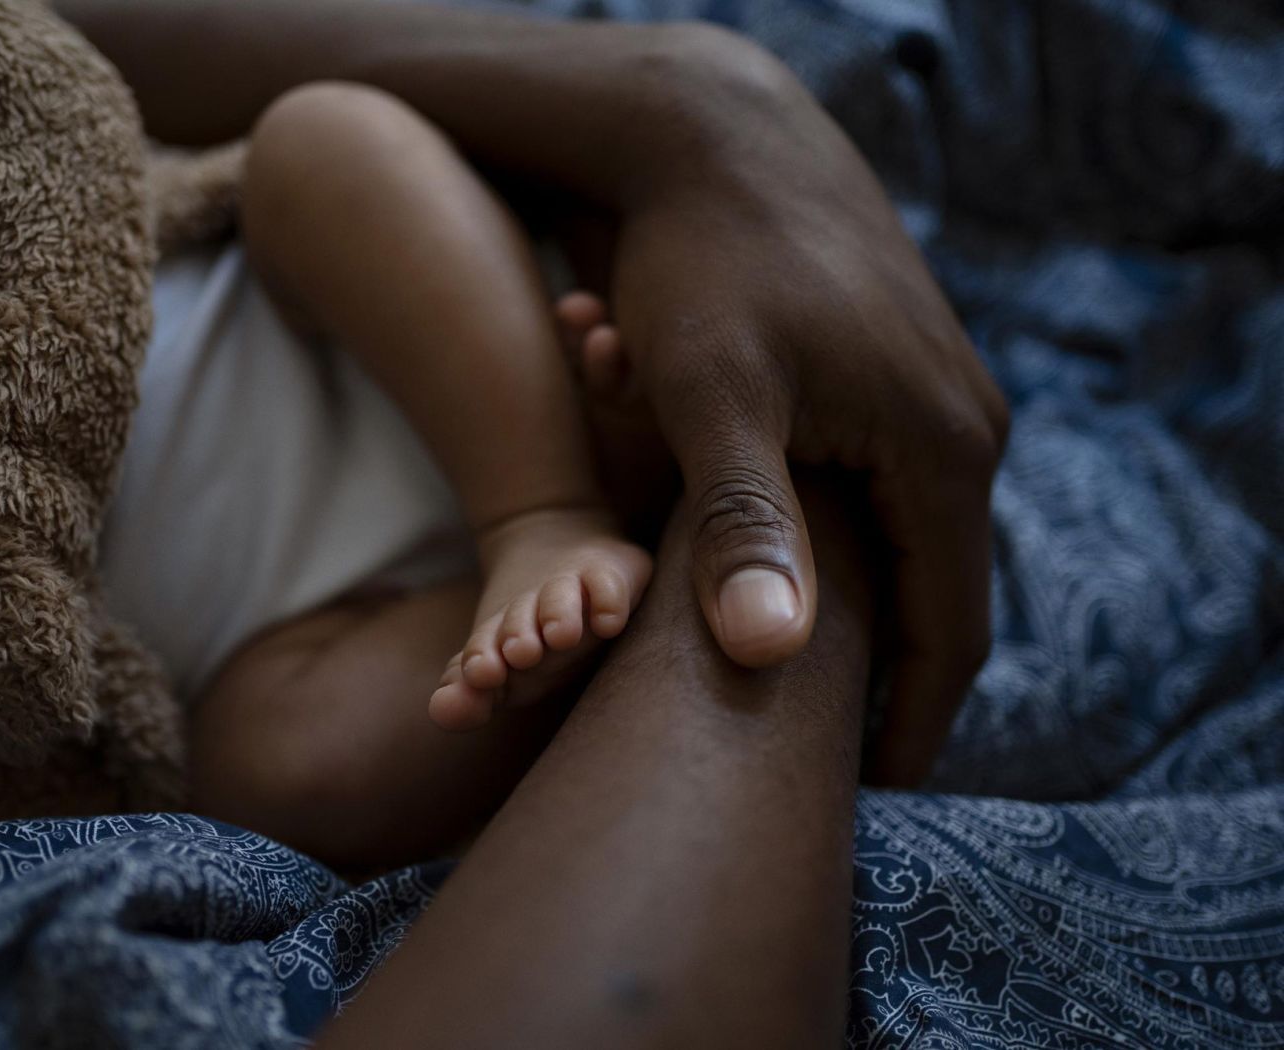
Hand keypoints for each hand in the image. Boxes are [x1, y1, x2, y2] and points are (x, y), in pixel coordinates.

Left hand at [609, 29, 1008, 785]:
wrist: (716, 135)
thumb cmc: (704, 262)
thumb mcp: (711, 395)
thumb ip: (743, 523)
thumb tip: (771, 655)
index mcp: (939, 450)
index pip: (949, 628)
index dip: (909, 719)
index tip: (869, 791)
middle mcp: (961, 426)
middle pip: (938, 593)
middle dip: (886, 677)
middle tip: (830, 757)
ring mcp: (934, 395)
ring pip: (907, 541)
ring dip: (860, 611)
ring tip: (806, 684)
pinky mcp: (895, 373)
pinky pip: (883, 490)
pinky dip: (845, 547)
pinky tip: (791, 577)